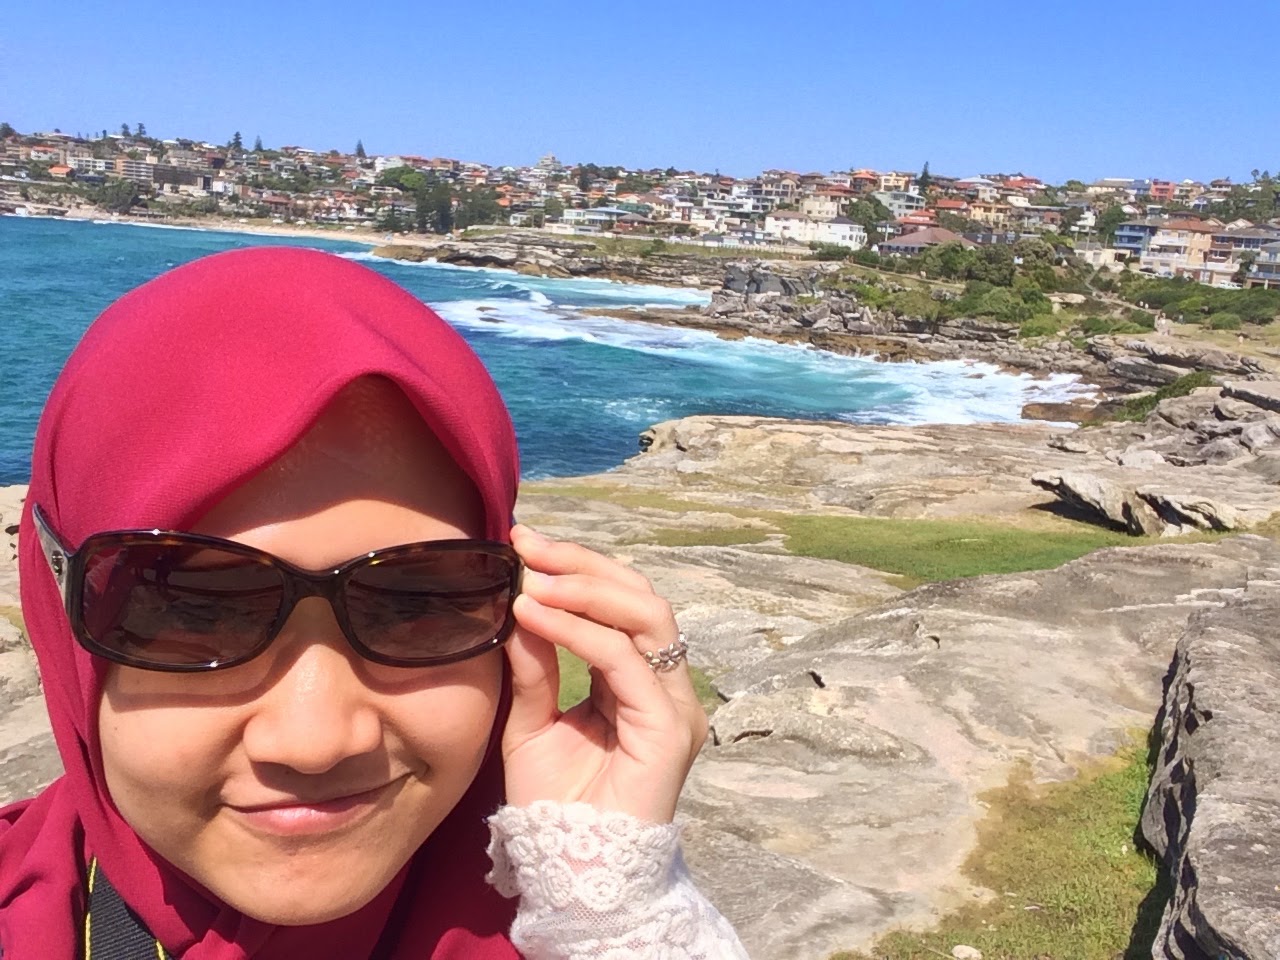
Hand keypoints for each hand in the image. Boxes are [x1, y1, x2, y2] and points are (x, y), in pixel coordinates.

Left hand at [501, 524, 707, 822]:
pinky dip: (580, 631)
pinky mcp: (668, 728)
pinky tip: (536, 617)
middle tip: (528, 544)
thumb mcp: (533, 721)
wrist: (572, 872)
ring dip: (584, 587)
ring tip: (531, 577)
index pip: (621, 604)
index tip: (522, 544)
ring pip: (646, 616)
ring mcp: (673, 705)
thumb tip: (521, 603)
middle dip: (583, 563)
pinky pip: (626, 661)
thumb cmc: (556, 804)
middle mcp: (666, 686)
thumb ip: (535, 666)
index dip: (577, 568)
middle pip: (641, 596)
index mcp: (639, 681)